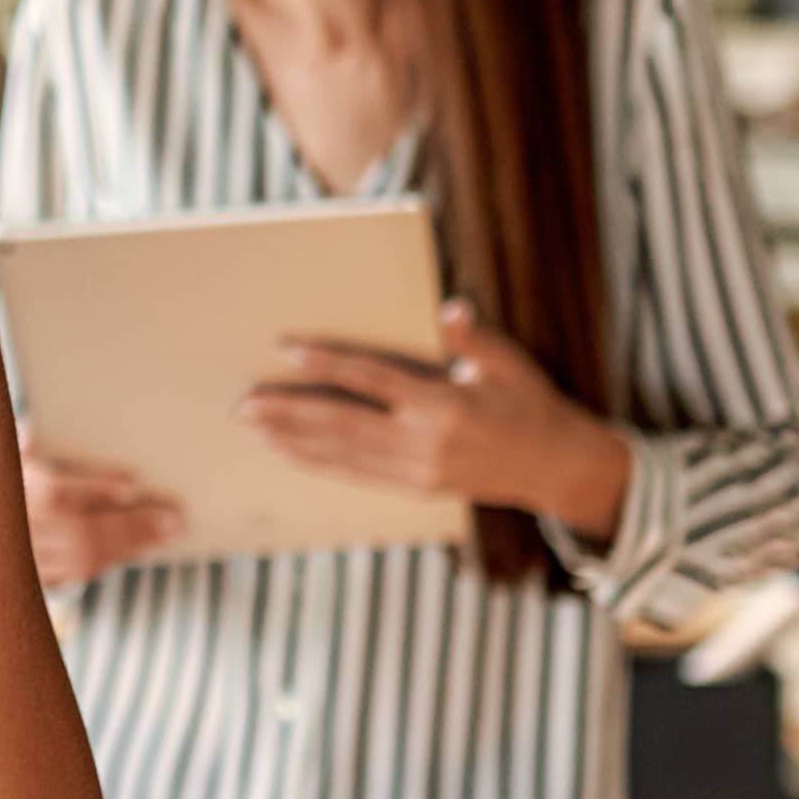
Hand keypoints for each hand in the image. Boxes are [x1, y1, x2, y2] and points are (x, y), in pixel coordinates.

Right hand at [20, 441, 182, 588]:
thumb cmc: (1, 486)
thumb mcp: (4, 459)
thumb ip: (21, 444)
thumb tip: (32, 431)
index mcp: (12, 493)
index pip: (56, 491)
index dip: (95, 486)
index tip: (132, 483)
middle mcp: (19, 530)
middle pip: (81, 531)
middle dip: (132, 524)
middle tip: (174, 518)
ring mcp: (25, 560)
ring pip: (84, 558)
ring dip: (131, 545)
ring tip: (167, 532)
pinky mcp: (34, 579)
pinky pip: (78, 574)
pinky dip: (112, 560)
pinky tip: (138, 548)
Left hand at [241, 299, 632, 535]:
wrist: (554, 467)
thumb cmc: (529, 402)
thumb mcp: (508, 364)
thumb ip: (473, 339)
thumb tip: (451, 309)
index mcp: (444, 405)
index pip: (373, 380)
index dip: (328, 363)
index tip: (287, 349)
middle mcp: (424, 443)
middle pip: (342, 424)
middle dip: (289, 413)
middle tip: (243, 403)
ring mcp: (416, 472)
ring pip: (342, 455)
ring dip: (292, 441)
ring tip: (252, 428)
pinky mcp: (414, 489)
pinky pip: (356, 476)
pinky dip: (317, 464)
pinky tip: (287, 454)